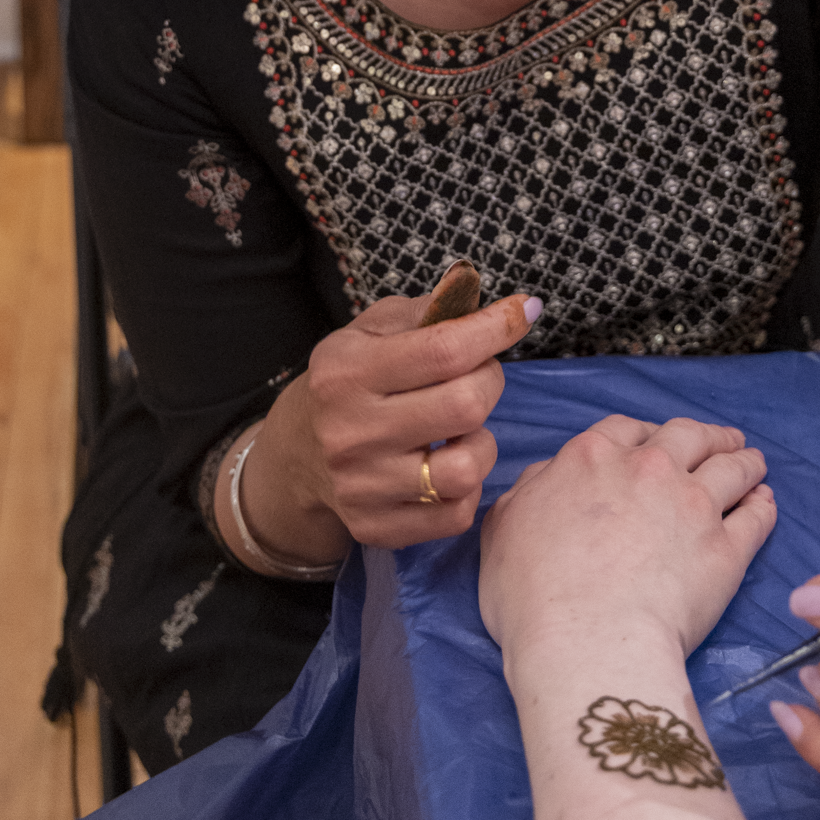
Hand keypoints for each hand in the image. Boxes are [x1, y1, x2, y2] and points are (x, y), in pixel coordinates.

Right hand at [246, 271, 541, 552]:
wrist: (296, 455)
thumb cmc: (349, 382)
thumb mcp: (370, 332)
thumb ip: (426, 311)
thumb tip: (478, 290)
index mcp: (347, 372)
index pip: (443, 349)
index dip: (497, 327)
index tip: (523, 312)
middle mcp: (351, 431)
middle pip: (465, 405)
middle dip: (489, 381)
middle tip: (476, 376)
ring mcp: (363, 487)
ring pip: (467, 468)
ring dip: (481, 441)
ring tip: (462, 429)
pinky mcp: (377, 528)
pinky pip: (456, 515)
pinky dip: (467, 488)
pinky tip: (448, 464)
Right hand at [479, 413, 774, 664]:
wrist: (588, 640)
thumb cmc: (533, 595)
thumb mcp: (504, 527)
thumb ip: (529, 492)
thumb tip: (546, 479)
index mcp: (591, 458)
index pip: (625, 428)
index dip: (644, 432)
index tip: (656, 439)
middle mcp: (648, 469)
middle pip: (687, 435)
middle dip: (706, 434)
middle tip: (721, 439)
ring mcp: (692, 506)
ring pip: (730, 468)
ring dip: (744, 460)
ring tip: (753, 461)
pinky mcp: (726, 551)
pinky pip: (755, 518)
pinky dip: (763, 506)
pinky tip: (766, 503)